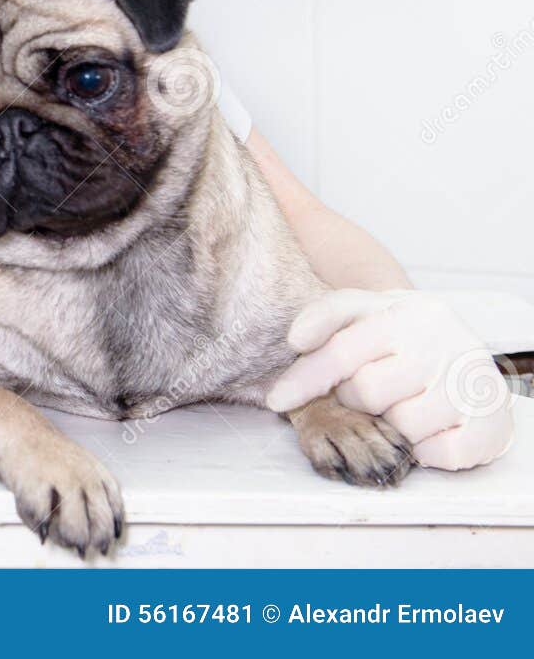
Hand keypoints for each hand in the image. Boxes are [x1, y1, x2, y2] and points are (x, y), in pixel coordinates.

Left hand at [264, 288, 514, 470]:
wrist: (469, 355)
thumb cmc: (405, 336)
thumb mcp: (370, 311)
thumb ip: (329, 316)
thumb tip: (295, 340)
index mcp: (405, 312)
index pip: (342, 348)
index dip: (305, 377)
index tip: (276, 399)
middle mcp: (440, 343)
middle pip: (365, 391)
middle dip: (355, 398)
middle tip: (369, 390)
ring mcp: (468, 383)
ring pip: (401, 425)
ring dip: (392, 423)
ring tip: (404, 403)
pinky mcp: (489, 423)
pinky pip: (437, 453)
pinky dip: (426, 450)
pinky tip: (431, 427)